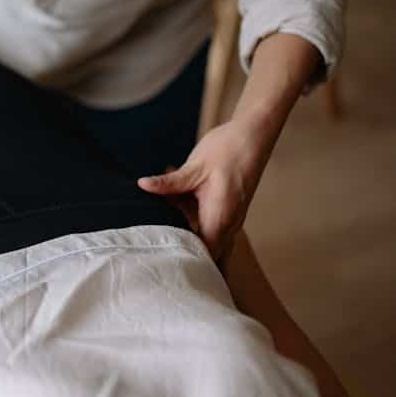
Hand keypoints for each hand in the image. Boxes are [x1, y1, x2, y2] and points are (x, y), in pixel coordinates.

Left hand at [137, 117, 274, 260]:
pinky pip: (208, 222)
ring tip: (165, 219)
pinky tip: (178, 199)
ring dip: (186, 229)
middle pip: (206, 250)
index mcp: (220, 217)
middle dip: (184, 251)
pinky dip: (191, 216)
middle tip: (159, 247)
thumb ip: (169, 183)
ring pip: (206, 236)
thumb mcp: (194, 167)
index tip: (163, 260)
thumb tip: (143, 185)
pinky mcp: (228, 208)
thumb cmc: (228, 150)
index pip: (204, 253)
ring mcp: (230, 217)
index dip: (186, 261)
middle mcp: (229, 222)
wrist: (252, 135)